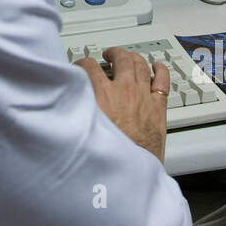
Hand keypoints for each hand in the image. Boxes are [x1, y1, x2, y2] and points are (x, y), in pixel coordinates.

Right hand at [75, 47, 170, 161]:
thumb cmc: (106, 156)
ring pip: (141, 65)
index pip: (89, 66)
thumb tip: (62, 103)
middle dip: (113, 54)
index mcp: (102, 94)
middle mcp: (124, 91)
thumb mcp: (80, 128)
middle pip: (121, 59)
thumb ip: (73, 109)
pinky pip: (163, 81)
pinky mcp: (158, 108)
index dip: (83, 63)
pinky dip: (160, 70)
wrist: (130, 172)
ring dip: (133, 58)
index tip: (82, 66)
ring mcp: (144, 97)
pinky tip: (157, 67)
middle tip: (109, 55)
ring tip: (129, 57)